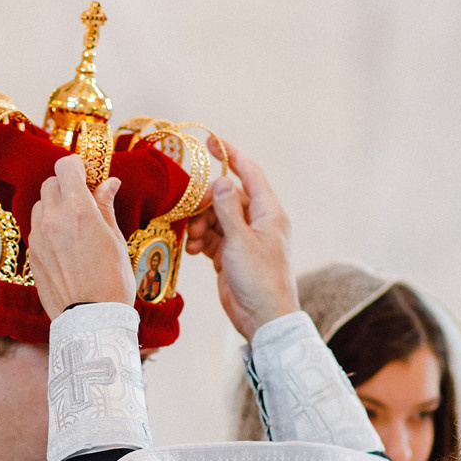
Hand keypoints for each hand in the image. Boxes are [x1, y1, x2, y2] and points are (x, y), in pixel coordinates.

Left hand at [30, 156, 135, 316]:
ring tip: (72, 225)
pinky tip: (63, 244)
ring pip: (39, 205)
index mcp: (80, 211)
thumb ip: (105, 208)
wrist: (91, 320)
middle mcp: (54, 220)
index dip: (76, 166)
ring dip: (53, 206)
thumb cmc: (112, 282)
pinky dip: (47, 227)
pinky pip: (35, 228)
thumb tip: (108, 183)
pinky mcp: (32, 255)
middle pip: (50, 184)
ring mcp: (39, 238)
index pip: (66, 167)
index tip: (86, 172)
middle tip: (82, 200)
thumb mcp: (116, 241)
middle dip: (65, 186)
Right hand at [182, 135, 296, 339]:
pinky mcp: (232, 256)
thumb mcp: (240, 241)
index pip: (250, 173)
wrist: (263, 319)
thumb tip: (222, 181)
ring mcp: (245, 239)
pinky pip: (212, 238)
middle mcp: (258, 222)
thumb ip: (227, 210)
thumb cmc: (259, 279)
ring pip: (216, 218)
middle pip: (227, 197)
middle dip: (206, 204)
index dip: (231, 155)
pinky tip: (191, 250)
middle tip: (192, 220)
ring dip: (200, 226)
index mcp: (268, 213)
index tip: (211, 141)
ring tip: (192, 242)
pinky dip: (200, 240)